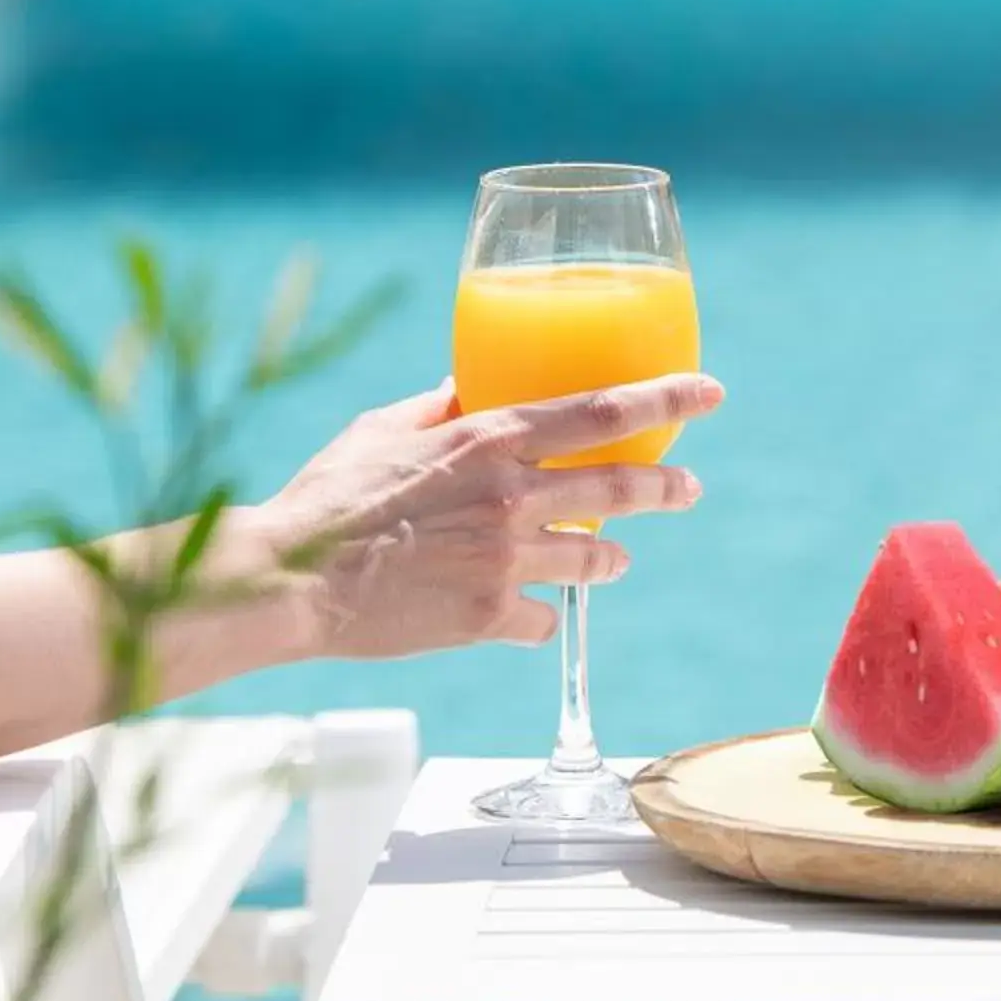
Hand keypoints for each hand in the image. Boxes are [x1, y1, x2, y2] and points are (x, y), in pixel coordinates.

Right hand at [248, 373, 721, 658]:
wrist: (291, 580)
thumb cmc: (330, 495)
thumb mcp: (386, 427)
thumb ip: (442, 406)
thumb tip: (472, 383)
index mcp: (490, 437)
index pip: (603, 410)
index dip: (666, 398)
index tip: (709, 392)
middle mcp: (511, 495)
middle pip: (619, 486)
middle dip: (665, 487)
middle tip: (687, 487)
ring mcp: (505, 559)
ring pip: (592, 558)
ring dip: (610, 556)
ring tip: (618, 557)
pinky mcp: (488, 617)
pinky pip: (539, 616)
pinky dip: (537, 611)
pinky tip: (527, 612)